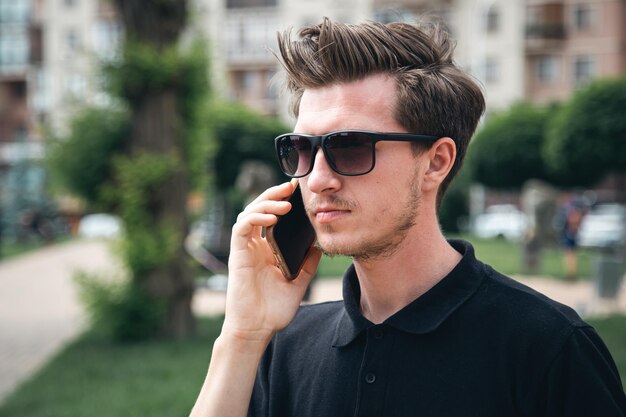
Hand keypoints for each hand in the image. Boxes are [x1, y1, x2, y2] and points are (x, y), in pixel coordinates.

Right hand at [223, 181, 321, 345]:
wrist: (258, 329)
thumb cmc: (274, 310)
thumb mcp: (299, 283)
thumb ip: (307, 263)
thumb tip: (320, 245)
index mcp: (267, 250)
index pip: (271, 217)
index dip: (281, 201)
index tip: (297, 192)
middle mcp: (254, 246)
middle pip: (259, 210)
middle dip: (273, 195)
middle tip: (290, 187)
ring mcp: (245, 250)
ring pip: (249, 214)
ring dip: (266, 204)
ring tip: (285, 204)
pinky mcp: (237, 255)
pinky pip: (242, 228)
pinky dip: (255, 219)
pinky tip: (272, 219)